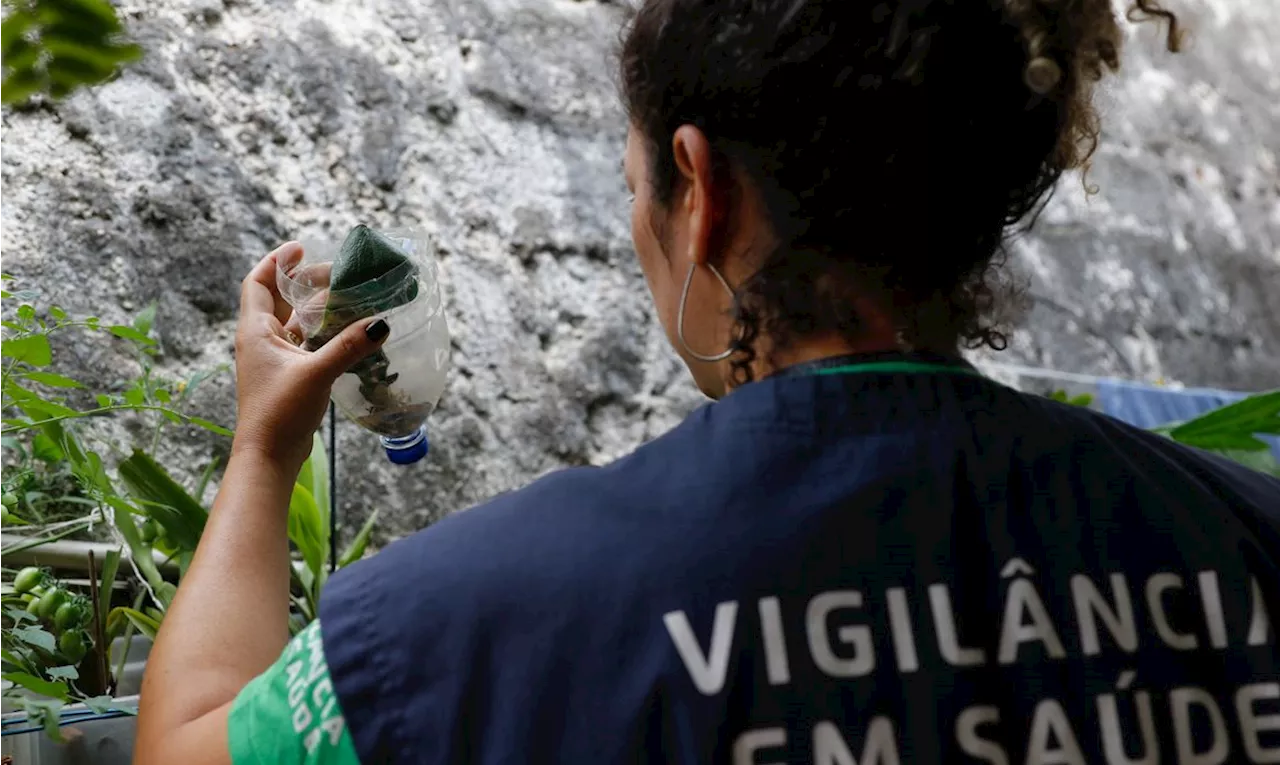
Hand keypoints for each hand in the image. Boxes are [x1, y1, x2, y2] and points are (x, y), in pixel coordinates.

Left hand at [230, 242, 389, 473]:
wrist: (268, 456)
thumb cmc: (280, 412)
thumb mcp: (316, 374)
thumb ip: (348, 346)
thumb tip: (380, 323)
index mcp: (255, 331)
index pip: (258, 282)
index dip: (276, 261)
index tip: (300, 247)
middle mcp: (260, 340)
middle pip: (279, 299)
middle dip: (305, 283)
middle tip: (336, 274)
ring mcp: (274, 360)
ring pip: (294, 322)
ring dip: (315, 308)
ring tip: (344, 297)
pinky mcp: (287, 376)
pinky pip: (304, 344)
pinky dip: (321, 333)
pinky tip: (345, 333)